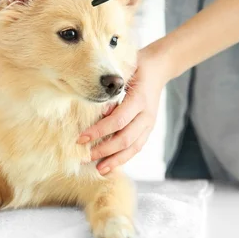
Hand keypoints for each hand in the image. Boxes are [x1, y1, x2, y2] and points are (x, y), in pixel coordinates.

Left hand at [78, 47, 169, 174]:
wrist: (158, 69)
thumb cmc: (135, 68)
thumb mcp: (123, 71)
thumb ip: (110, 87)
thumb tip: (91, 100)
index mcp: (139, 99)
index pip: (117, 121)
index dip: (99, 132)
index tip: (80, 138)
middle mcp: (146, 115)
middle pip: (125, 139)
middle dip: (103, 150)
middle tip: (84, 156)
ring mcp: (149, 124)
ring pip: (133, 148)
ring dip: (115, 160)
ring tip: (98, 169)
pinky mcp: (148, 129)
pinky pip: (136, 147)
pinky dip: (124, 158)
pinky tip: (110, 165)